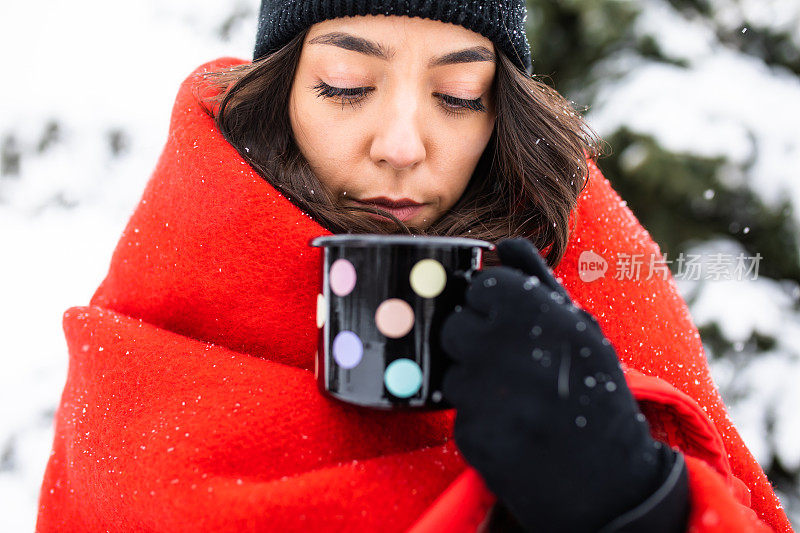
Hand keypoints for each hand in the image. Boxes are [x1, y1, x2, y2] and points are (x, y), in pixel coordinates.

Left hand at [440, 238, 681, 531]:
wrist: (611, 481)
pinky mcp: (472, 435)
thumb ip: (538, 281)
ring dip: (475, 384)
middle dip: (477, 343)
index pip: (480, 286)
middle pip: (456, 326)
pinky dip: (479, 421)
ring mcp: (485, 393)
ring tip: (516, 400)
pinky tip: (512, 428)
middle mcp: (504, 345)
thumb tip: (504, 243)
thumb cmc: (595, 394)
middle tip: (513, 366)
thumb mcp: (583, 330)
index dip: (494, 306)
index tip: (513, 326)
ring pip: (452, 371)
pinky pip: (457, 413)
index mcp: (534, 310)